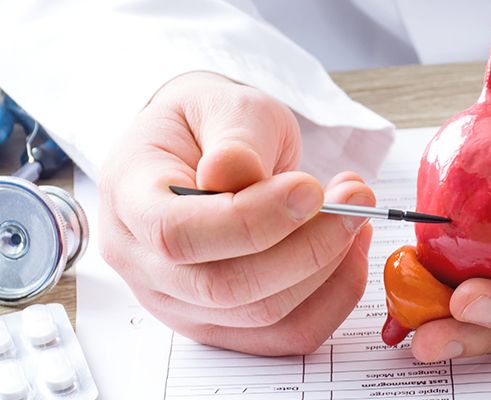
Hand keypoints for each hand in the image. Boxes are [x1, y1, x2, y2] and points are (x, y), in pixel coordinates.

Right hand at [99, 72, 374, 355]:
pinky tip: (350, 250)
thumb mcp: (224, 105)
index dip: (252, 220)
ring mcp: (181, 302)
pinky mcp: (224, 323)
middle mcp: (143, 264)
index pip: (177, 234)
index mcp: (129, 199)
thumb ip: (235, 138)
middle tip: (356, 200)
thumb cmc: (212, 124)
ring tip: (356, 212)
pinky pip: (287, 334)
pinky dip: (333, 296)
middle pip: (225, 287)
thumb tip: (233, 171)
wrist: (207, 146)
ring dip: (329, 268)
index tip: (311, 189)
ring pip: (264, 315)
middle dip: (308, 247)